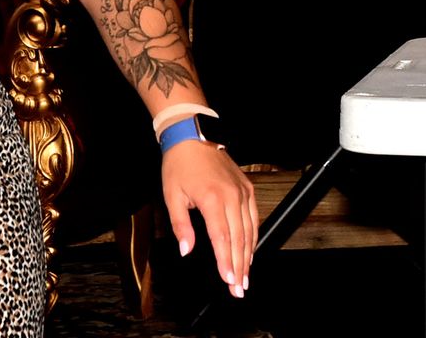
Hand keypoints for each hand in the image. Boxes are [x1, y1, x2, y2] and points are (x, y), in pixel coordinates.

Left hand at [162, 139, 256, 296]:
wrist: (193, 136)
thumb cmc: (179, 165)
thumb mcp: (172, 195)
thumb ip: (181, 225)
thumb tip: (186, 250)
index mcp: (211, 199)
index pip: (222, 238)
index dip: (226, 262)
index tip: (228, 281)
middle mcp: (231, 196)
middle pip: (239, 239)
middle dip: (240, 266)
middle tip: (239, 289)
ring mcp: (242, 191)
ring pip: (250, 230)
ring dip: (248, 256)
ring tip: (245, 277)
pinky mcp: (247, 188)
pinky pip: (253, 217)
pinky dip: (253, 236)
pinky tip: (250, 251)